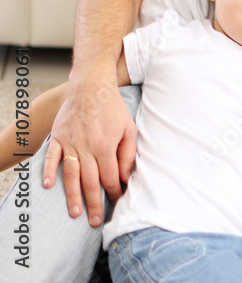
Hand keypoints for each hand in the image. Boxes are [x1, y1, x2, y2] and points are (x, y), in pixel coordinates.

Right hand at [43, 76, 136, 226]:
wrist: (92, 85)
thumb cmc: (112, 107)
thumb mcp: (129, 128)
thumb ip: (128, 153)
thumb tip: (126, 177)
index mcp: (106, 146)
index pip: (110, 177)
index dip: (114, 192)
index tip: (116, 202)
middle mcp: (87, 146)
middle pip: (90, 181)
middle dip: (94, 204)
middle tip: (95, 222)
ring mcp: (71, 142)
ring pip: (71, 174)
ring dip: (73, 195)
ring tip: (76, 213)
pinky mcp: (59, 136)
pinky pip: (52, 156)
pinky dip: (48, 171)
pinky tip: (48, 185)